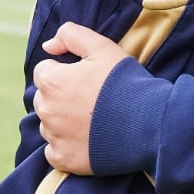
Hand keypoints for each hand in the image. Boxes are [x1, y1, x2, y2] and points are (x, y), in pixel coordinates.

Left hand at [32, 22, 130, 175]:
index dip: (67, 71)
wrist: (147, 122)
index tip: (88, 77)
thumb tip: (48, 46)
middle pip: (45, 98)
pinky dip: (68, 145)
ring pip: (50, 124)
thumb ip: (71, 35)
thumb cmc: (125, 82)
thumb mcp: (103, 47)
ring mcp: (53, 136)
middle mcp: (45, 110)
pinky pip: (55, 150)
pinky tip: (90, 137)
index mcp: (51, 81)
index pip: (45, 70)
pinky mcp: (62, 158)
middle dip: (62, 96)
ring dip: (64, 120)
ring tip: (96, 117)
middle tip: (93, 97)